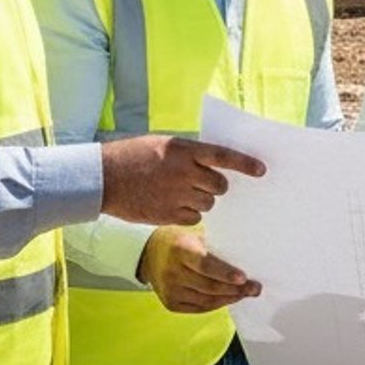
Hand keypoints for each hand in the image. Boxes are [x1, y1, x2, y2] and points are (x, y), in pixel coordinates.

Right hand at [99, 137, 262, 226]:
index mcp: (183, 150)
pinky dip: (190, 215)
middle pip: (219, 185)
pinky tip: (174, 206)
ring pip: (208, 204)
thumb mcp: (163, 145)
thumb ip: (188, 154)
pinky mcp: (167, 215)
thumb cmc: (132, 156)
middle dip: (216, 186)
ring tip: (182, 193)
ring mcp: (175, 195)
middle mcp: (183, 172)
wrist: (103, 177)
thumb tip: (212, 164)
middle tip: (203, 184)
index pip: (223, 156)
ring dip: (202, 200)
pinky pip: (194, 219)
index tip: (261, 170)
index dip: (245, 164)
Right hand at [137, 225, 260, 313]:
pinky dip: (217, 304)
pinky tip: (229, 298)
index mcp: (180, 250)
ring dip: (229, 298)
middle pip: (209, 286)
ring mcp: (170, 290)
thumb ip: (214, 248)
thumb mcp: (194, 236)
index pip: (206, 265)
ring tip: (246, 293)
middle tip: (255, 288)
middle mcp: (172, 272)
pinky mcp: (170, 303)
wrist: (150, 254)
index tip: (244, 278)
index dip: (226, 273)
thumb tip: (244, 260)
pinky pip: (199, 308)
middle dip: (236, 289)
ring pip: (206, 300)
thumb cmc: (180, 242)